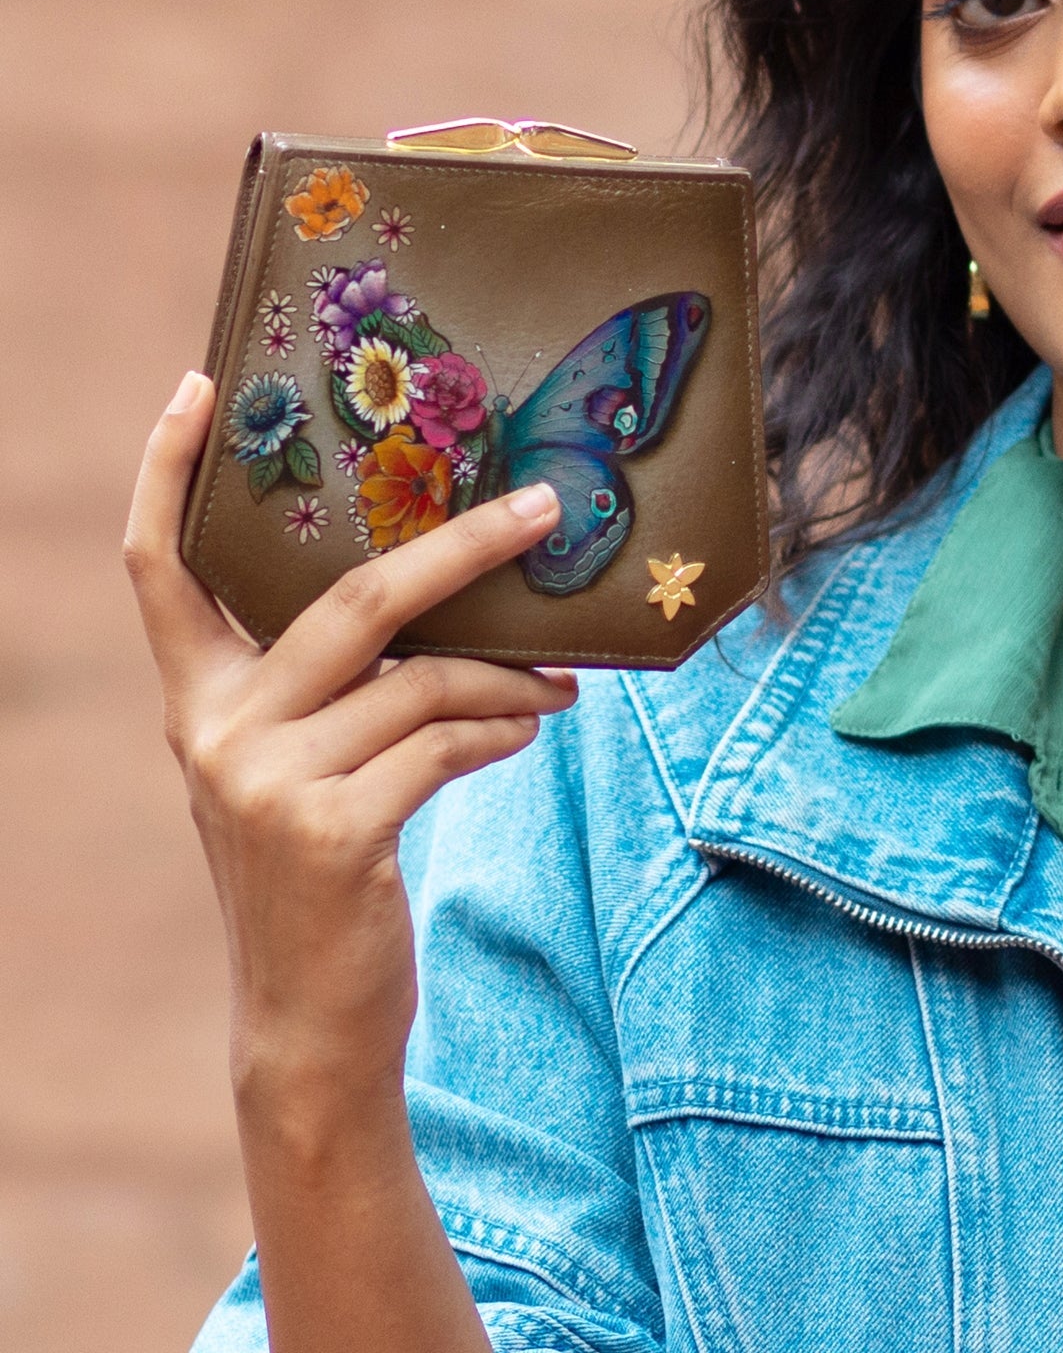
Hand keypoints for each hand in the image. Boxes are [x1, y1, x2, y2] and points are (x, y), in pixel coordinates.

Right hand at [124, 369, 578, 1115]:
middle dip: (463, 545)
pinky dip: (504, 730)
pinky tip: (529, 731)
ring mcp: (266, 782)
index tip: (203, 384)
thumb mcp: (309, 767)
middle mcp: (214, 731)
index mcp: (198, 700)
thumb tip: (464, 591)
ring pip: (424, 676)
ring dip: (512, 675)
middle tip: (544, 508)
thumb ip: (347, 687)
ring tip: (559, 685)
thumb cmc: (326, 871)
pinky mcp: (331, 831)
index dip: (169, 472)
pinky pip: (448, 743)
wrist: (311, 1020)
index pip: (160, 568)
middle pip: (351, 596)